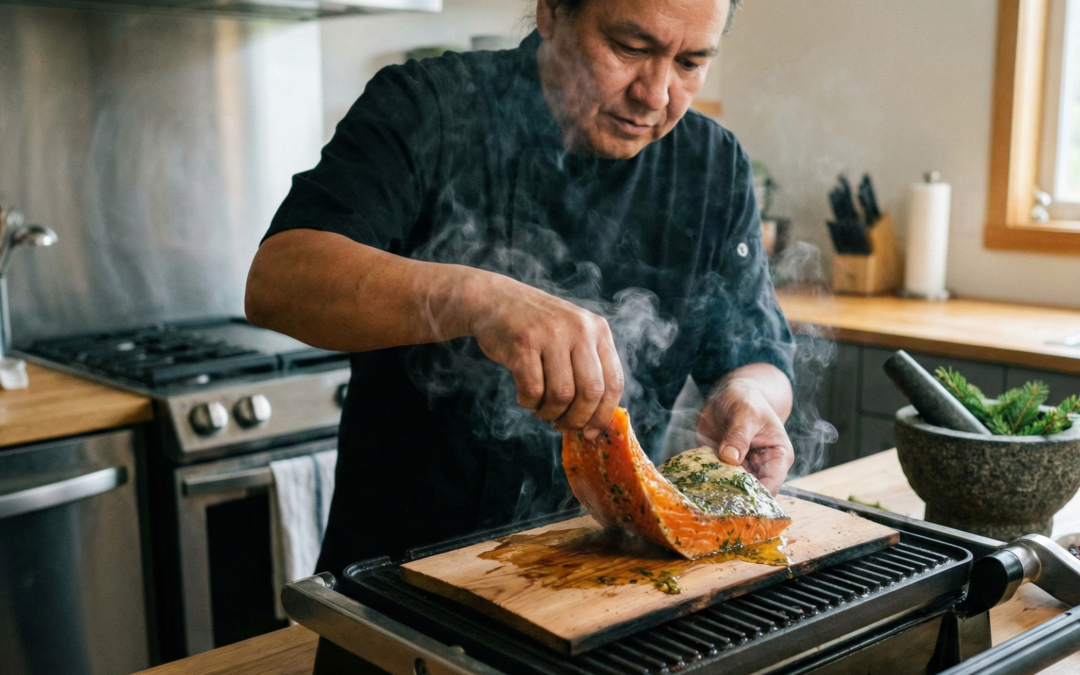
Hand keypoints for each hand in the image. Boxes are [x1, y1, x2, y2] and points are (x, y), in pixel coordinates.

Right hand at [468, 274, 624, 439]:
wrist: (494, 300)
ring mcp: (551, 334)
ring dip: (549, 412)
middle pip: (590, 392)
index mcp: (598, 330)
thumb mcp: (572, 335)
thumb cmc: (536, 328)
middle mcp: (579, 329)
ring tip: (540, 409)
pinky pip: (533, 390)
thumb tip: (594, 422)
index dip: (603, 414)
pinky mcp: (524, 342)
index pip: (613, 382)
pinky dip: (528, 402)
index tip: (591, 432)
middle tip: (562, 425)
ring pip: (562, 395)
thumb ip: (587, 368)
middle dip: (576, 419)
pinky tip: (524, 396)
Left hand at [696, 369, 793, 494]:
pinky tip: (695, 486)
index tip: (736, 502)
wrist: (730, 394)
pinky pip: (715, 479)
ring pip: (731, 490)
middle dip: (734, 498)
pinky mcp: (722, 466)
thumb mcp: (746, 412)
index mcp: (778, 457)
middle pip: (751, 493)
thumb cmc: (747, 399)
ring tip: (702, 496)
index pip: (772, 485)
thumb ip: (739, 434)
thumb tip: (730, 457)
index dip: (756, 497)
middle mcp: (762, 467)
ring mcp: (741, 468)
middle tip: (714, 501)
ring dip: (717, 492)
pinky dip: (706, 482)